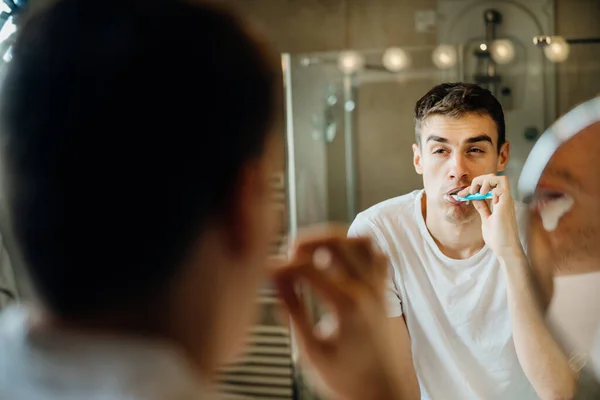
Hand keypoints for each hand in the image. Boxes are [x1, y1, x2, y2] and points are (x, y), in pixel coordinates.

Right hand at [271, 225, 405, 399]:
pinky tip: (340, 258)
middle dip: (307, 241)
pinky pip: (378, 256)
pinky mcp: (386, 293)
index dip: (283, 265)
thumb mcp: (312, 349)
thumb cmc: (351, 380)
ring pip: (361, 241)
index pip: (308, 267)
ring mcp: (380, 289)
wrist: (386, 393)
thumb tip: (277, 282)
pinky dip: (359, 248)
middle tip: (289, 252)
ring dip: (334, 239)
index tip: (269, 270)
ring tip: (314, 250)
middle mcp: (367, 290)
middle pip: (336, 242)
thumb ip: (293, 310)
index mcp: (347, 304)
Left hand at [457, 174, 522, 257]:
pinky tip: (482, 195)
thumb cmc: (498, 237)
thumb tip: (475, 198)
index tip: (463, 195)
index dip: (475, 186)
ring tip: (476, 192)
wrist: (506, 250)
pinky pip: (501, 186)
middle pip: (495, 178)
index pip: (489, 185)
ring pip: (500, 178)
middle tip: (469, 191)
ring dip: (485, 181)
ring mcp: (506, 202)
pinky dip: (489, 187)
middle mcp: (504, 200)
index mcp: (500, 202)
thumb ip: (482, 208)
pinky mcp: (506, 205)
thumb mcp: (486, 219)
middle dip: (479, 180)